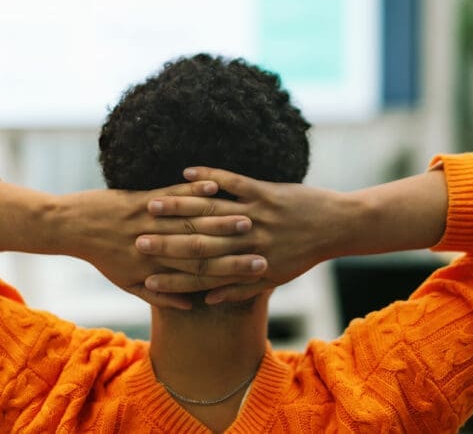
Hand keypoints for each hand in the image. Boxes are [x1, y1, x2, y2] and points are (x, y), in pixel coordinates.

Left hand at [53, 180, 266, 309]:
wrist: (72, 228)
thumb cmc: (103, 257)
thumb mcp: (129, 283)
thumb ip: (161, 296)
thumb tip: (192, 304)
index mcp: (154, 270)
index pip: (200, 272)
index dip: (230, 273)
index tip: (258, 270)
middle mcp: (155, 247)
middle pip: (201, 247)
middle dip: (233, 246)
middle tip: (261, 245)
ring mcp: (149, 222)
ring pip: (189, 221)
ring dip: (219, 217)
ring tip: (247, 215)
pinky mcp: (141, 199)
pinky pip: (172, 194)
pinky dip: (193, 190)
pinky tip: (213, 187)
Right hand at [136, 167, 354, 304]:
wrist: (337, 227)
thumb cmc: (303, 254)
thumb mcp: (272, 279)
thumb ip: (238, 290)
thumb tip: (205, 301)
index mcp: (248, 266)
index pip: (202, 275)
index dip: (172, 277)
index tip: (146, 276)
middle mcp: (249, 242)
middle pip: (200, 244)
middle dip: (165, 243)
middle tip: (136, 240)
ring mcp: (257, 215)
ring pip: (211, 212)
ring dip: (179, 207)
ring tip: (151, 205)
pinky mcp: (265, 191)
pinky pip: (233, 181)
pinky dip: (210, 177)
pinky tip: (188, 171)